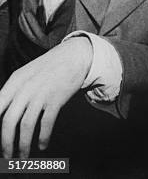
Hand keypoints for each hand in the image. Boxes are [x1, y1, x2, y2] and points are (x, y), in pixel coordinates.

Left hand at [0, 38, 91, 157]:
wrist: (74, 55)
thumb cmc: (48, 67)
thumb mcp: (26, 74)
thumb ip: (14, 91)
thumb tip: (2, 115)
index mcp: (15, 81)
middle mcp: (25, 88)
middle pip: (9, 121)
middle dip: (6, 143)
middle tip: (7, 157)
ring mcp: (41, 93)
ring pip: (26, 126)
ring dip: (23, 146)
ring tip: (23, 157)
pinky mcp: (56, 98)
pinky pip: (46, 123)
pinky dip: (43, 137)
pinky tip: (42, 145)